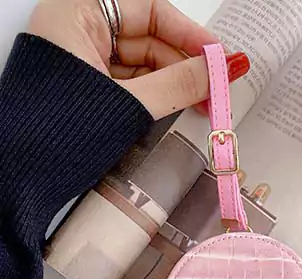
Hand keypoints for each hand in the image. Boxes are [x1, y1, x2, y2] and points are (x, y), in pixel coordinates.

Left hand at [28, 0, 249, 118]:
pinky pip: (131, 86)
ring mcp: (82, 63)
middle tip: (216, 90)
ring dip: (173, 86)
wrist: (17, 180)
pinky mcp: (87, 91)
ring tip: (201, 106)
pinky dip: (155, 98)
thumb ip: (180, 84)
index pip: (149, 10)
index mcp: (78, 14)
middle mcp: (79, 32)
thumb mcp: (128, 104)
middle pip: (148, 39)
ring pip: (142, 66)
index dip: (189, 34)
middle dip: (184, 67)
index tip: (218, 57)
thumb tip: (223, 68)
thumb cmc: (54, 135)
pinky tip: (175, 111)